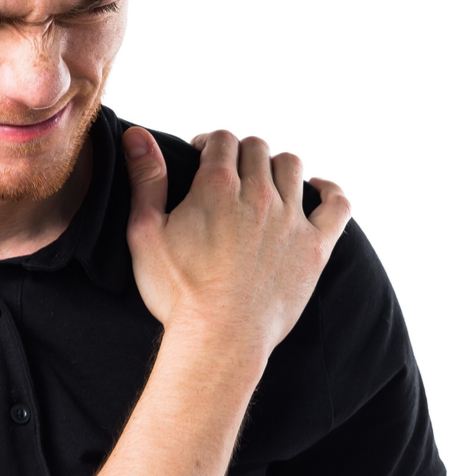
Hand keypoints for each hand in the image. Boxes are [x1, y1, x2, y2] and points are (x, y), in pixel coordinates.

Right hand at [123, 127, 351, 364]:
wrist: (220, 340)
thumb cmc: (177, 292)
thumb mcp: (146, 233)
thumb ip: (146, 180)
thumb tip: (137, 135)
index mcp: (217, 186)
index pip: (222, 139)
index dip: (210, 143)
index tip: (202, 156)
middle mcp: (259, 194)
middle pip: (257, 148)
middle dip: (240, 153)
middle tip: (228, 172)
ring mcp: (292, 220)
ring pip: (292, 166)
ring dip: (276, 166)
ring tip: (264, 181)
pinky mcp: (315, 247)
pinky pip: (337, 204)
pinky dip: (330, 190)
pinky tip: (318, 189)